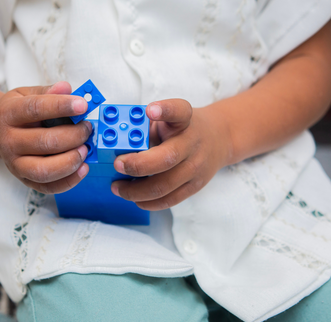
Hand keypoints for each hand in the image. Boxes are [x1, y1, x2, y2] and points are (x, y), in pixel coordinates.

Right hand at [0, 81, 92, 193]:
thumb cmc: (18, 111)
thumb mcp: (28, 93)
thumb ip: (49, 91)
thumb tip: (67, 88)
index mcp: (8, 114)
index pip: (35, 109)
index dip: (61, 106)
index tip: (83, 105)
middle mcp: (8, 141)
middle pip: (44, 142)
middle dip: (73, 136)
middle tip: (88, 128)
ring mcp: (14, 164)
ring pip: (45, 170)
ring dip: (71, 161)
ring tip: (86, 149)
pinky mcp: (24, 180)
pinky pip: (48, 187)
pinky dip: (69, 181)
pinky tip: (83, 167)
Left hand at [110, 99, 231, 210]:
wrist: (218, 138)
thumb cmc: (183, 128)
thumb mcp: (168, 118)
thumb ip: (147, 124)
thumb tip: (112, 140)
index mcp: (185, 119)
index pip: (179, 111)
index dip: (165, 110)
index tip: (150, 110)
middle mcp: (192, 143)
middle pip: (166, 159)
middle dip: (137, 165)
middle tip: (117, 165)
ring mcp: (196, 167)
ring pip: (164, 185)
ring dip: (135, 190)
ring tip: (117, 187)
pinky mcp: (195, 185)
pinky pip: (169, 200)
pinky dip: (148, 202)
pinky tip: (134, 197)